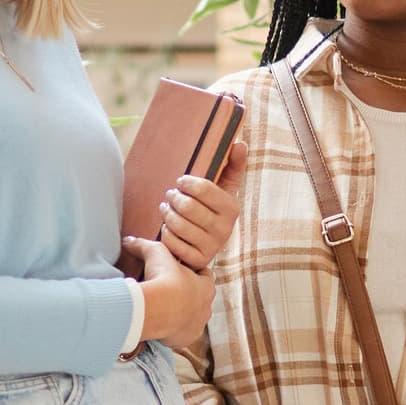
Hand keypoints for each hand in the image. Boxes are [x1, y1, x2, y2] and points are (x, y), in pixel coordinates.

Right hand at [121, 236, 211, 355]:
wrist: (159, 309)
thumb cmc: (164, 278)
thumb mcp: (155, 253)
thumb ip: (143, 245)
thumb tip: (128, 240)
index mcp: (207, 286)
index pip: (205, 276)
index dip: (192, 272)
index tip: (178, 271)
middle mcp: (207, 307)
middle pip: (199, 299)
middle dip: (187, 296)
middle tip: (168, 292)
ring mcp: (198, 325)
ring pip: (191, 318)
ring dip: (180, 314)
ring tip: (163, 310)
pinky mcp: (187, 339)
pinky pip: (181, 334)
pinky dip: (173, 330)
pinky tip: (160, 324)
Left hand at [153, 139, 243, 267]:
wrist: (207, 241)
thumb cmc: (212, 208)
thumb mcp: (224, 187)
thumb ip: (232, 165)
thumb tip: (240, 144)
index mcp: (232, 208)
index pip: (204, 189)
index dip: (187, 182)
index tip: (181, 181)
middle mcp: (225, 230)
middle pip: (187, 207)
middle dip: (173, 197)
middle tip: (170, 194)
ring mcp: (212, 247)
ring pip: (177, 225)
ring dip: (166, 214)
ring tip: (166, 208)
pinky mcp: (197, 260)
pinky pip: (172, 243)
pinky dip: (165, 233)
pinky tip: (168, 227)